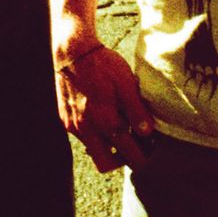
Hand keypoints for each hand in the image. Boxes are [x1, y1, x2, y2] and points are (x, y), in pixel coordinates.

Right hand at [55, 42, 153, 171]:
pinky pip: (84, 138)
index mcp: (105, 120)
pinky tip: (106, 119)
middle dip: (122, 160)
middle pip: (106, 164)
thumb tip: (147, 133)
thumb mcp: (126, 83)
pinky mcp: (66, 120)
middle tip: (137, 147)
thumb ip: (136, 110)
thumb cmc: (103, 65)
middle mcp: (86, 129)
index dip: (142, 156)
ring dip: (109, 147)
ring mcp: (73, 126)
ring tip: (124, 130)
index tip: (152, 151)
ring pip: (94, 151)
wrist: (72, 52)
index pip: (126, 153)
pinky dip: (97, 136)